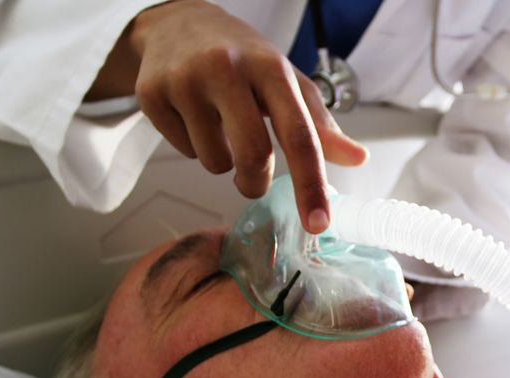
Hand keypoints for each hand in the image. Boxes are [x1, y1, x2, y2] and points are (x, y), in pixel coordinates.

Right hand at [128, 0, 366, 232]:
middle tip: (254, 180)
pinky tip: (194, 116)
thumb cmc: (244, 58)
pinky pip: (183, 150)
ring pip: (214, 161)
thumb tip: (358, 158)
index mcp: (270, 67)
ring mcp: (185, 79)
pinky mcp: (151, 92)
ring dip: (223, 162)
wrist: (179, 22)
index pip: (299, 135)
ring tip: (221, 127)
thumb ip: (321, 125)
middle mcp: (226, 68)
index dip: (311, 185)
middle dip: (257, 183)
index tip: (317, 223)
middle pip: (253, 156)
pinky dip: (194, 147)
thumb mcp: (287, 83)